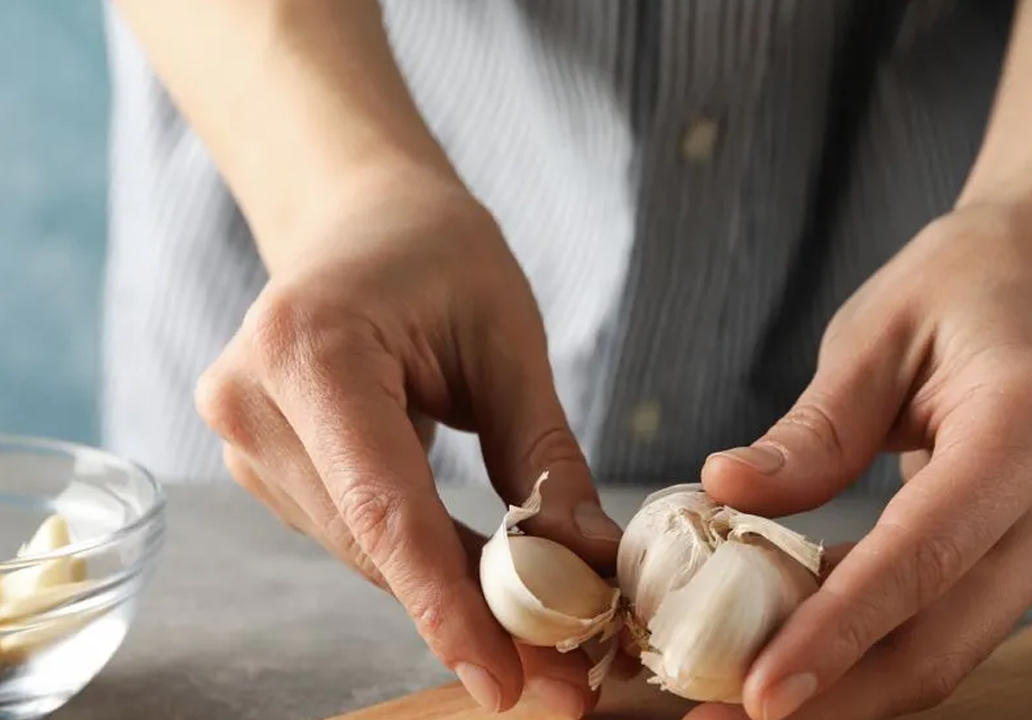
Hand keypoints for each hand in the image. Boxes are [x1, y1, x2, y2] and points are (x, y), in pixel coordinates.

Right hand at [194, 168, 622, 718]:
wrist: (359, 215)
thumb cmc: (438, 254)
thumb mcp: (509, 340)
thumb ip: (542, 453)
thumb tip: (586, 565)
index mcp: (309, 348)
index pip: (383, 504)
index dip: (446, 604)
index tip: (505, 682)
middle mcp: (250, 400)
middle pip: (370, 541)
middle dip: (468, 616)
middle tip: (561, 677)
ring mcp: (242, 435)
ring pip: (360, 549)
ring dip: (447, 595)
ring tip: (542, 638)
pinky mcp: (260, 460)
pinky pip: (351, 530)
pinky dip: (418, 561)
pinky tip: (484, 583)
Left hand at [698, 205, 1031, 719]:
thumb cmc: (958, 288)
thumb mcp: (874, 332)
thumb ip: (812, 428)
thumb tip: (726, 492)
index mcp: (1027, 429)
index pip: (924, 555)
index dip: (840, 632)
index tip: (760, 691)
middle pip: (945, 637)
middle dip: (838, 696)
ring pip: (949, 649)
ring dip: (850, 689)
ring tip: (744, 706)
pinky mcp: (1029, 558)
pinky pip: (947, 623)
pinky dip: (871, 649)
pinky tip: (794, 652)